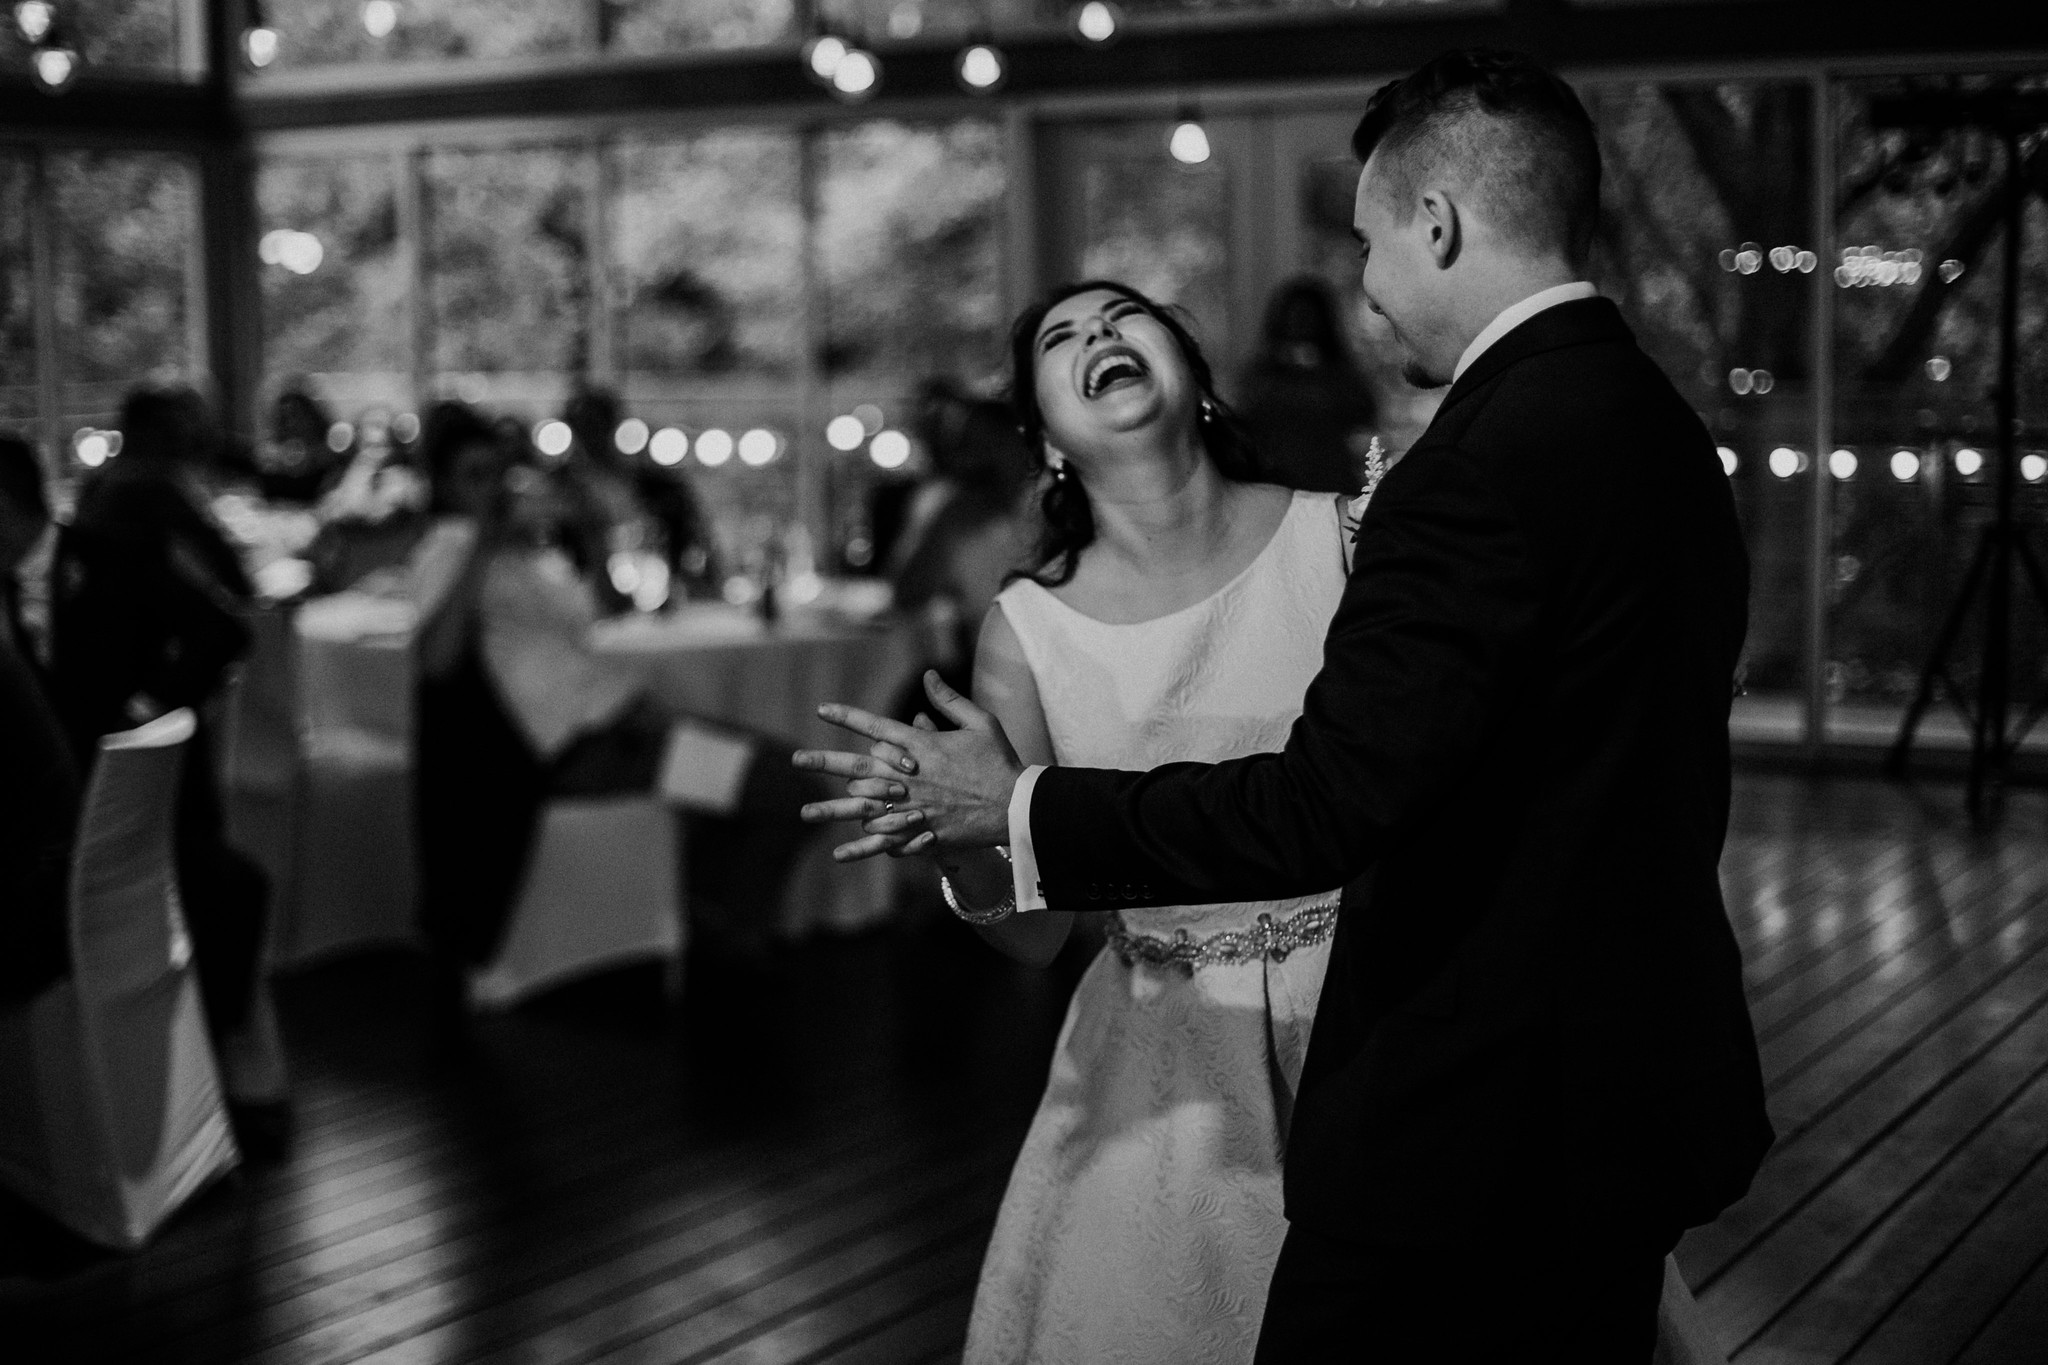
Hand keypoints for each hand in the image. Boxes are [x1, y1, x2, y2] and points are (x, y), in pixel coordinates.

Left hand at [794, 670, 1022, 862]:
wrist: (1016, 806)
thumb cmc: (1000, 761)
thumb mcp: (980, 721)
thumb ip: (949, 700)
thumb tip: (928, 675)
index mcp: (921, 746)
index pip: (875, 727)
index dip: (847, 717)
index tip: (822, 711)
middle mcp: (909, 776)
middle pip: (858, 767)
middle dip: (824, 762)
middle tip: (797, 760)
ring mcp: (912, 806)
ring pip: (863, 808)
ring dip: (832, 810)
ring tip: (804, 812)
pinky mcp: (921, 832)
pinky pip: (884, 842)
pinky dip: (862, 849)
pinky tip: (839, 854)